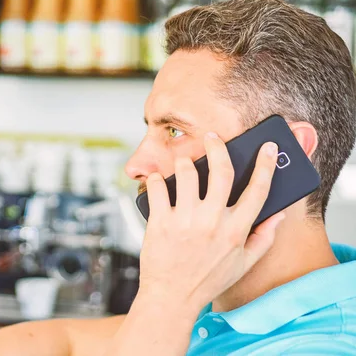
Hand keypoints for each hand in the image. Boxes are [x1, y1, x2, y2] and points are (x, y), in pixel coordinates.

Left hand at [139, 132, 284, 309]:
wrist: (172, 297)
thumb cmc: (207, 280)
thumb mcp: (243, 264)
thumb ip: (263, 238)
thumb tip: (278, 215)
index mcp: (236, 230)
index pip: (258, 190)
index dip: (266, 165)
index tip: (268, 148)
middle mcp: (213, 222)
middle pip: (221, 171)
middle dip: (219, 147)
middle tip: (213, 137)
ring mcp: (185, 220)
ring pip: (186, 172)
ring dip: (184, 161)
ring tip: (183, 163)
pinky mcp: (160, 222)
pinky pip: (157, 187)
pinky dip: (156, 179)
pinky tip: (158, 181)